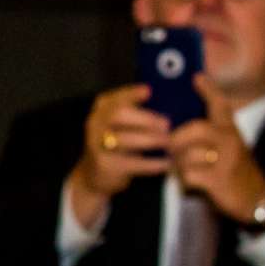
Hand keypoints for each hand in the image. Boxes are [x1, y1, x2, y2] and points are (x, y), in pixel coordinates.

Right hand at [69, 84, 171, 225]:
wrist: (96, 174)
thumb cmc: (118, 143)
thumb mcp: (121, 123)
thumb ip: (137, 111)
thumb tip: (169, 98)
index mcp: (102, 109)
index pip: (116, 97)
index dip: (131, 93)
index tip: (149, 91)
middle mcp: (95, 124)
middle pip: (118, 115)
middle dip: (145, 119)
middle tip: (167, 125)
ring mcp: (97, 144)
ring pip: (124, 139)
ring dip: (150, 140)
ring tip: (169, 143)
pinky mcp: (104, 165)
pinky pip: (131, 163)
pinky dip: (151, 163)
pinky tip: (166, 163)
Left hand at [168, 75, 264, 223]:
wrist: (254, 197)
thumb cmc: (231, 169)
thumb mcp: (226, 146)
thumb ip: (207, 134)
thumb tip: (174, 126)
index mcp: (230, 130)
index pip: (220, 104)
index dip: (209, 90)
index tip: (196, 77)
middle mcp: (230, 141)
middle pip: (197, 129)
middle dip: (177, 139)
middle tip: (170, 148)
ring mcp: (226, 160)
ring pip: (189, 154)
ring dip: (179, 164)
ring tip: (182, 169)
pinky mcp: (220, 179)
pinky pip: (190, 175)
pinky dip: (184, 179)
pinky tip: (190, 182)